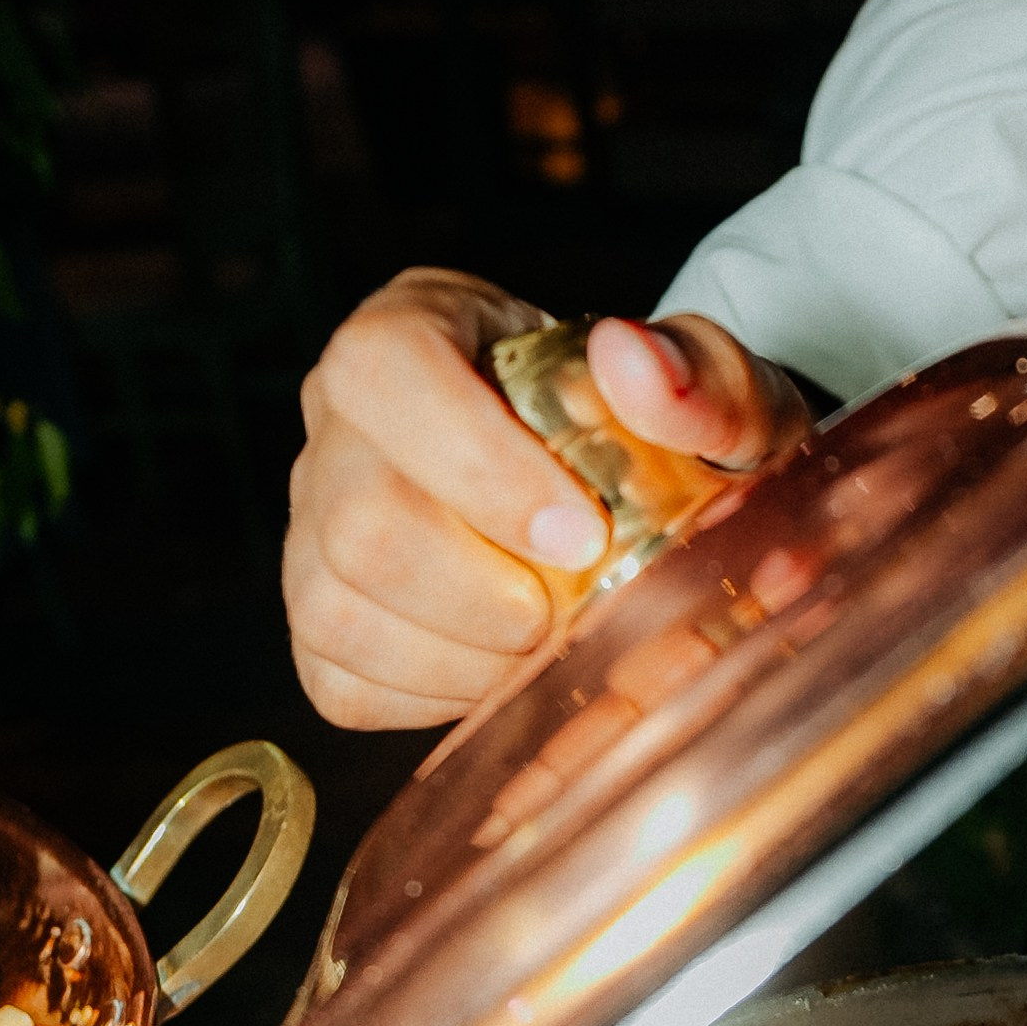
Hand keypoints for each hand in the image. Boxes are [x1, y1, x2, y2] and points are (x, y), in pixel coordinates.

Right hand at [285, 270, 812, 730]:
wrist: (639, 486)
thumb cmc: (661, 430)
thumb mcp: (712, 390)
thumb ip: (699, 373)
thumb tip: (633, 364)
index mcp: (415, 326)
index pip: (386, 369)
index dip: (476, 464)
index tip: (582, 534)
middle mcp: (339, 419)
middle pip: (359, 521)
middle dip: (482, 596)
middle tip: (571, 610)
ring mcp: (313, 519)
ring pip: (334, 610)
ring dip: (460, 659)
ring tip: (542, 644)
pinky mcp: (317, 614)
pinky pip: (340, 682)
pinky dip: (432, 699)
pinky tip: (499, 671)